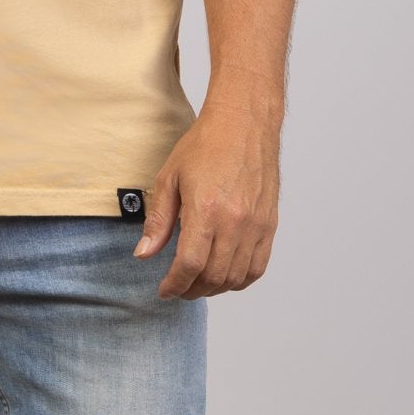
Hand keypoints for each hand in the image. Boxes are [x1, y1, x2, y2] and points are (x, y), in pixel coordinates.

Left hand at [133, 105, 279, 298]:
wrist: (243, 123)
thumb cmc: (205, 145)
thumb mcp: (170, 178)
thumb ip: (159, 221)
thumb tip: (144, 254)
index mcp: (206, 210)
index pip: (189, 265)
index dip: (175, 285)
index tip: (165, 290)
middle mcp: (234, 222)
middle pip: (213, 277)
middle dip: (191, 289)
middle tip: (178, 287)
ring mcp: (255, 226)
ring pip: (235, 277)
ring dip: (214, 288)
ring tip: (198, 283)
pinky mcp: (269, 225)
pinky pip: (257, 267)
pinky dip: (239, 280)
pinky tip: (224, 275)